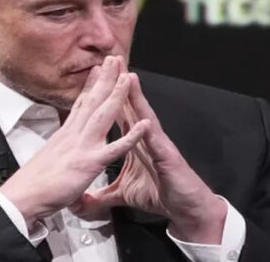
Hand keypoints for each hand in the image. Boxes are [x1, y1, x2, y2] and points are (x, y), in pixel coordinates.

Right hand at [0, 56, 148, 228]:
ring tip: (128, 76)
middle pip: (92, 100)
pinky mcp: (89, 163)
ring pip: (103, 114)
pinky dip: (131, 136)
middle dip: (105, 78)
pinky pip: (115, 148)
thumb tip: (59, 151)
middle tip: (115, 59)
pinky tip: (144, 125)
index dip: (90, 86)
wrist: (22, 197)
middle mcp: (73, 135)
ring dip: (117, 94)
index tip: (97, 70)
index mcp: (65, 135)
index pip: (80, 104)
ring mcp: (82, 146)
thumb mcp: (48, 161)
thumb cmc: (33, 184)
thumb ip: (58, 154)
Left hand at [73, 73, 227, 243]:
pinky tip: (145, 119)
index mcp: (133, 141)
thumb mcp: (123, 193)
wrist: (185, 209)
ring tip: (128, 76)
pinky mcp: (167, 158)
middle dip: (119, 84)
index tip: (94, 78)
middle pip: (129, 106)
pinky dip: (150, 130)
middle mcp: (145, 137)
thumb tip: (84, 199)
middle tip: (109, 61)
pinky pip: (157, 142)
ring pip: (143, 116)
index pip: (117, 113)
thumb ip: (103, 194)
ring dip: (136, 97)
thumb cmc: (158, 195)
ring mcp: (157, 144)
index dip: (105, 95)